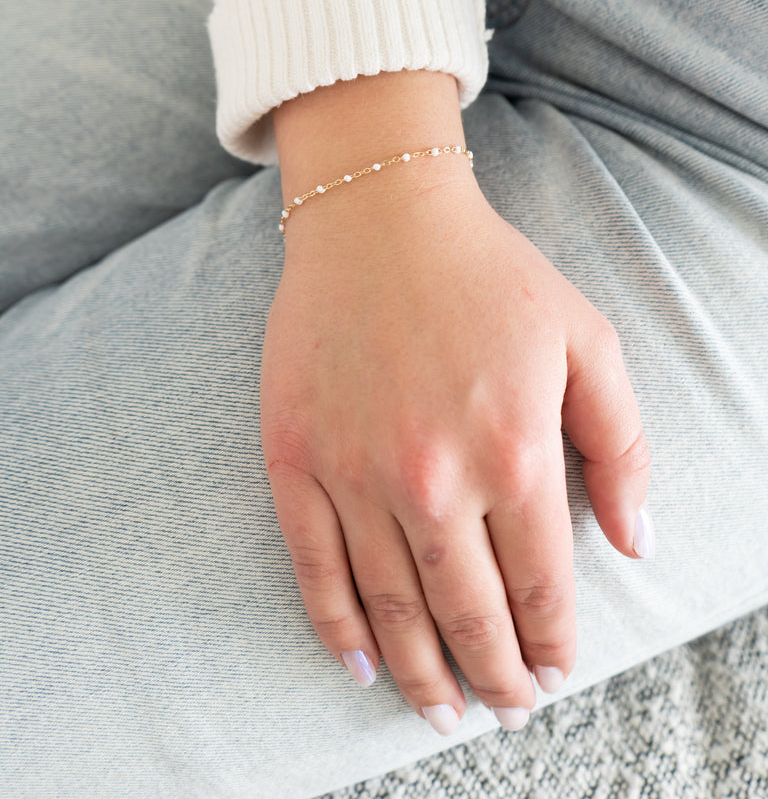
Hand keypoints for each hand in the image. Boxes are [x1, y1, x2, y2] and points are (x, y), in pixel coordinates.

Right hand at [261, 161, 650, 733]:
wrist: (379, 218)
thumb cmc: (491, 276)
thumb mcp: (587, 341)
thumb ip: (621, 446)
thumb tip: (634, 545)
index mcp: (514, 450)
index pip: (539, 584)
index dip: (549, 641)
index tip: (555, 672)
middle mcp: (433, 477)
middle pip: (468, 613)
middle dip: (494, 675)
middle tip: (505, 708)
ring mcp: (354, 472)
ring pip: (392, 607)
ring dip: (423, 672)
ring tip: (443, 710)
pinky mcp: (294, 458)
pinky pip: (315, 568)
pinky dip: (338, 629)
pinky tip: (362, 664)